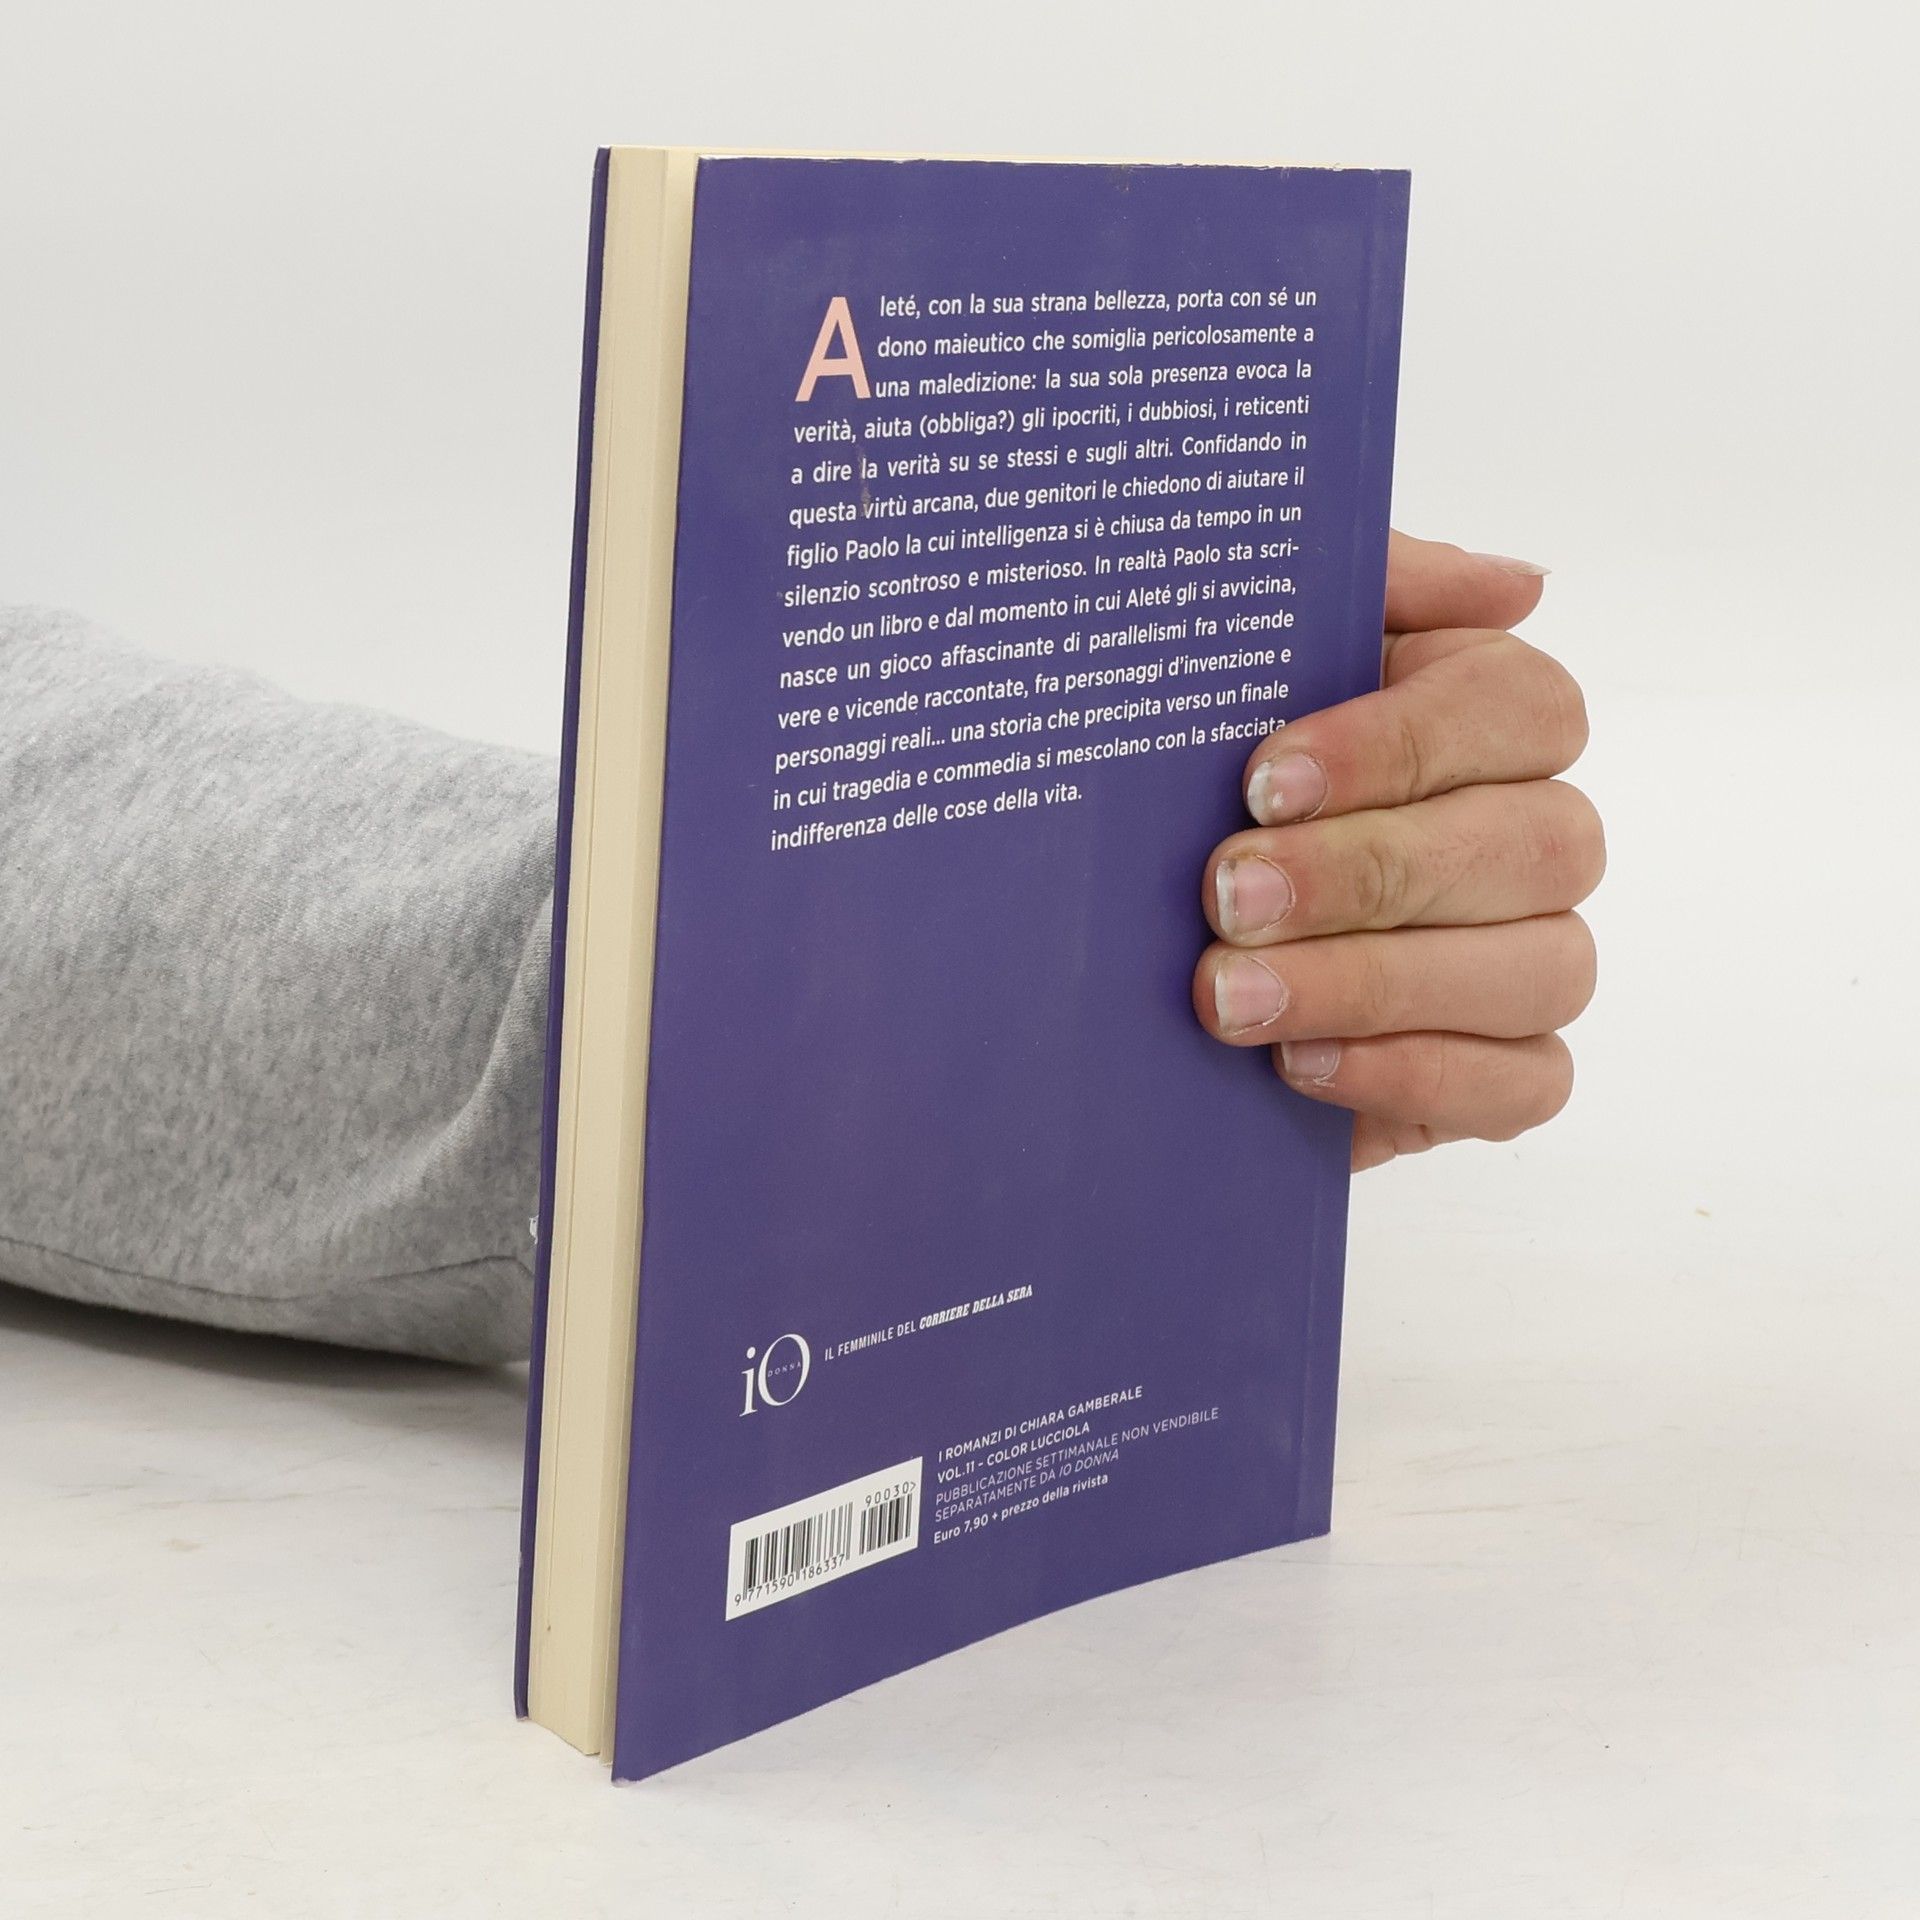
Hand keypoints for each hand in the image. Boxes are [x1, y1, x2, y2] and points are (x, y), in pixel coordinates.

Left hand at [1191, 533, 1601, 1170]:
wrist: (1134, 950)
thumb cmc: (1202, 786)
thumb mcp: (1246, 661)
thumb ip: (1364, 590)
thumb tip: (1514, 583)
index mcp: (1485, 720)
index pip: (1524, 709)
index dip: (1402, 745)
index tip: (1263, 781)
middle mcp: (1533, 836)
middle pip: (1535, 844)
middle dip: (1368, 874)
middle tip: (1226, 897)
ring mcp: (1534, 958)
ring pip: (1542, 966)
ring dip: (1376, 982)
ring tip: (1232, 996)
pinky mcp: (1510, 1075)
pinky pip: (1524, 1083)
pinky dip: (1413, 1073)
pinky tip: (1299, 1061)